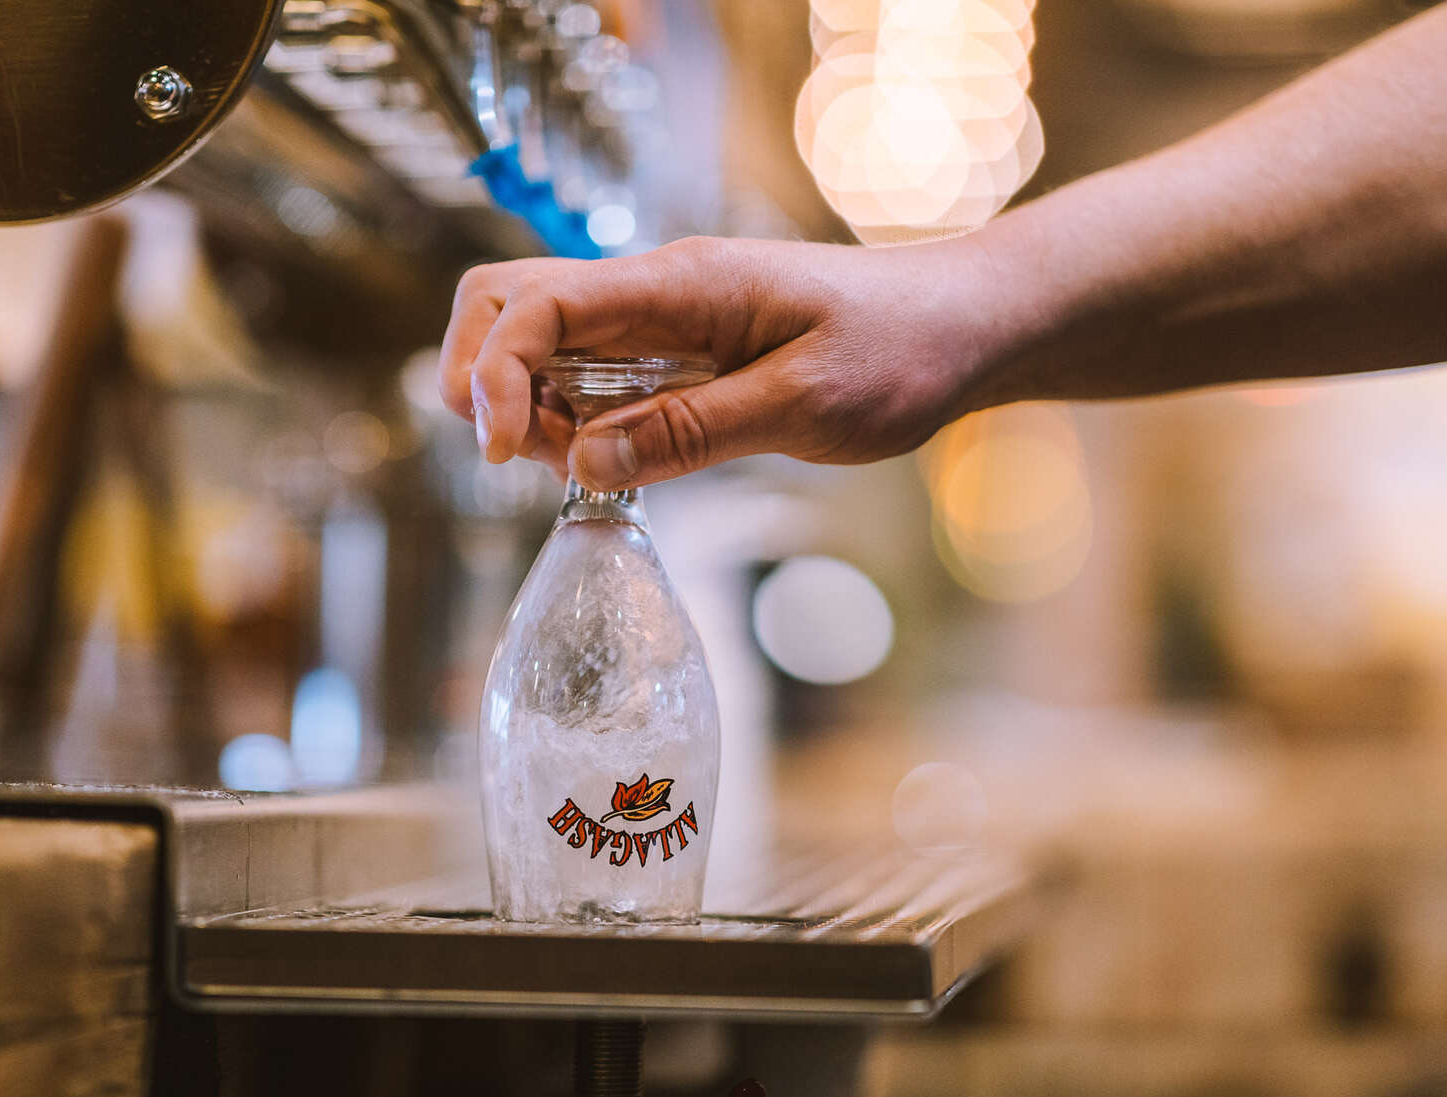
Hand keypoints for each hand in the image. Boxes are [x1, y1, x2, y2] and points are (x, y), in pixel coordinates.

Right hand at [437, 235, 1003, 489]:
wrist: (961, 327)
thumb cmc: (900, 352)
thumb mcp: (803, 406)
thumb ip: (690, 433)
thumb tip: (585, 461)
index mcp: (680, 284)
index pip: (539, 301)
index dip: (497, 373)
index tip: (505, 451)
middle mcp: (654, 288)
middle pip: (507, 299)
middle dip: (485, 377)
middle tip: (525, 456)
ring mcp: (658, 315)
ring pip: (537, 337)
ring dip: (527, 404)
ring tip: (579, 464)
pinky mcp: (673, 348)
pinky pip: (587, 369)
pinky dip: (568, 413)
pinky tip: (608, 455)